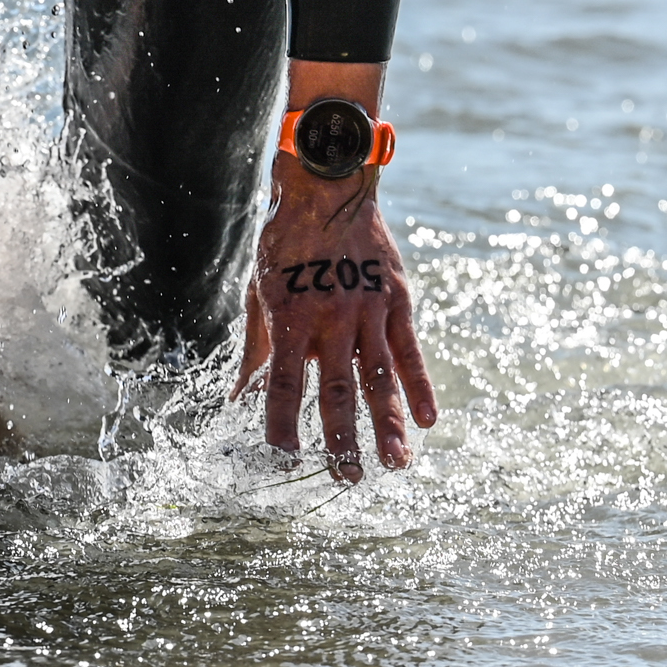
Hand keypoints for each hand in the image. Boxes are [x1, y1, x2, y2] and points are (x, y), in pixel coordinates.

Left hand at [237, 171, 435, 478]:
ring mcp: (367, 309)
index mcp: (289, 317)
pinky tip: (428, 420)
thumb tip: (238, 399)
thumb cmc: (283, 244)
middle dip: (342, 440)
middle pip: (336, 390)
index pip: (285, 384)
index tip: (284, 458)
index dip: (283, 423)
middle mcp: (329, 318)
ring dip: (388, 425)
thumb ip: (256, 348)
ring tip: (395, 464)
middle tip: (349, 479)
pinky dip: (420, 386)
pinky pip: (409, 350)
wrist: (326, 187)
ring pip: (379, 378)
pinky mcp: (396, 299)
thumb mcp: (259, 292)